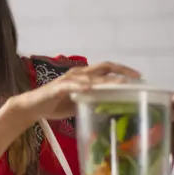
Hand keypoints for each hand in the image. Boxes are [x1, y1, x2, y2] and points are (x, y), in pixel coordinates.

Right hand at [15, 61, 141, 120]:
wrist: (33, 107)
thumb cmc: (56, 104)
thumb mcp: (80, 103)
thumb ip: (94, 101)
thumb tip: (113, 106)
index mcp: (85, 77)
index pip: (108, 69)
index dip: (124, 71)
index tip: (140, 78)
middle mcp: (79, 74)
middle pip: (105, 67)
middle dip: (122, 71)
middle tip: (137, 79)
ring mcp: (69, 80)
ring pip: (92, 76)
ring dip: (107, 80)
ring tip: (121, 84)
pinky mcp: (58, 87)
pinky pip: (71, 85)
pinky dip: (81, 86)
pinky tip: (89, 88)